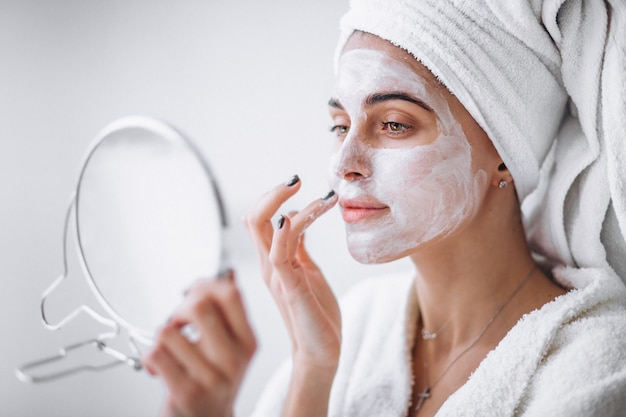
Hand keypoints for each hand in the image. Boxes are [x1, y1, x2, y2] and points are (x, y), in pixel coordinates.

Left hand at [142, 270, 256, 416]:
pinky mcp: (186, 392)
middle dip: (179, 308)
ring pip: (168, 332)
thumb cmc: (216, 379)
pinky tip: (160, 368)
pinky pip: (155, 355)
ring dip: (161, 338)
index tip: (195, 293)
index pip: (231, 294)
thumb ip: (226, 314)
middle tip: (177, 321)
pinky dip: (149, 358)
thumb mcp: (231, 346)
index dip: (206, 285)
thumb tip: (222, 276)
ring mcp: (211, 377)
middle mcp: (233, 358)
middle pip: (199, 307)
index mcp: (247, 341)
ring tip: (169, 350)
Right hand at [243, 176, 339, 372]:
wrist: (321, 352)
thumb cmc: (315, 313)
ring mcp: (277, 276)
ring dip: (288, 204)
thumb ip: (298, 247)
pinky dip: (285, 231)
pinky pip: (279, 254)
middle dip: (272, 193)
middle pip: (253, 218)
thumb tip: (295, 217)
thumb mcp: (307, 271)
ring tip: (323, 198)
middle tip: (296, 180)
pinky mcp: (290, 287)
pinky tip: (296, 216)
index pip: (259, 218)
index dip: (272, 197)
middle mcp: (269, 265)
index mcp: (273, 260)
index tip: (298, 185)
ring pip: (264, 228)